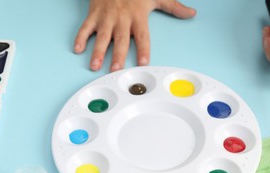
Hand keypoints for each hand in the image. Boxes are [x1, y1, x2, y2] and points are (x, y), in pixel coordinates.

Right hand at [74, 0, 195, 71]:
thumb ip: (174, 7)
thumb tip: (191, 13)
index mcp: (138, 16)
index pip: (142, 36)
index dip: (142, 49)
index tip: (143, 62)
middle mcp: (122, 18)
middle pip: (120, 40)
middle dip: (117, 54)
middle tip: (116, 69)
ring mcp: (106, 17)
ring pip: (101, 36)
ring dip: (97, 51)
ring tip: (94, 65)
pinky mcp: (94, 13)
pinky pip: (86, 26)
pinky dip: (81, 37)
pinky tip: (78, 48)